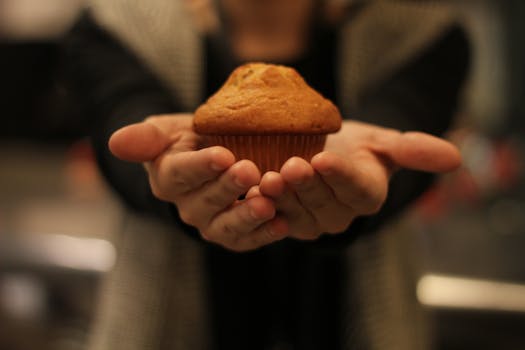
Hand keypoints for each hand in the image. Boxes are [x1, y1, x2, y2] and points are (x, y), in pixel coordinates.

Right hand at [109, 114, 286, 251]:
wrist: (216, 155)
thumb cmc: (191, 140)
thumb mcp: (168, 130)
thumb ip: (147, 138)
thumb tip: (114, 142)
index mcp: (168, 178)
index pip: (180, 174)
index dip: (201, 167)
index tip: (223, 155)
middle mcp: (186, 206)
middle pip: (205, 202)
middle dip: (228, 188)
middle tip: (249, 171)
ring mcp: (210, 224)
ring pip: (225, 226)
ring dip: (246, 216)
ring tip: (266, 204)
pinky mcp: (234, 236)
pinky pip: (246, 240)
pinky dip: (265, 234)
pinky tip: (283, 222)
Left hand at [253, 121, 461, 239]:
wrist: (326, 151)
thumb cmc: (357, 147)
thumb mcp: (384, 142)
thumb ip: (412, 149)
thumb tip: (456, 156)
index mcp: (367, 195)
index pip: (357, 189)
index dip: (341, 176)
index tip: (324, 157)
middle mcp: (339, 215)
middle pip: (323, 203)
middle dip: (307, 185)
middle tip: (291, 165)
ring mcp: (310, 221)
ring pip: (295, 213)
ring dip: (280, 197)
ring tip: (266, 177)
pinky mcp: (283, 220)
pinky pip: (272, 215)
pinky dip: (260, 204)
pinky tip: (247, 188)